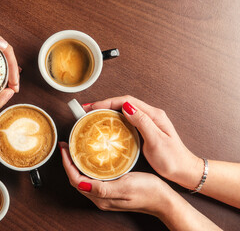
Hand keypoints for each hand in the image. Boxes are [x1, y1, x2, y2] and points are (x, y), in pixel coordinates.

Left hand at [59, 142, 172, 215]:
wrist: (164, 200)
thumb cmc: (148, 191)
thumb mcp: (126, 186)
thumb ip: (103, 188)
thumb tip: (81, 185)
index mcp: (101, 197)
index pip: (75, 180)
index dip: (67, 164)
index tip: (65, 148)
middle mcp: (100, 198)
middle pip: (76, 179)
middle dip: (68, 163)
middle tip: (67, 146)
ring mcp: (105, 196)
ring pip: (83, 179)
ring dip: (76, 165)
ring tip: (74, 150)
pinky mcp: (111, 191)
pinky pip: (92, 179)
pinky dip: (86, 168)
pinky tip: (90, 159)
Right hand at [82, 95, 202, 189]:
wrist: (185, 171)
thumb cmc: (173, 159)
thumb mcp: (157, 141)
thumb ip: (142, 122)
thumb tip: (127, 107)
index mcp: (153, 114)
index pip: (126, 101)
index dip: (108, 101)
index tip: (93, 107)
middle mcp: (150, 115)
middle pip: (123, 103)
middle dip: (104, 104)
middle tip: (87, 110)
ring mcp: (148, 122)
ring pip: (123, 111)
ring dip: (107, 111)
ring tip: (92, 116)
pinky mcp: (145, 129)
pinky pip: (126, 120)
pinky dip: (113, 119)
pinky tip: (106, 125)